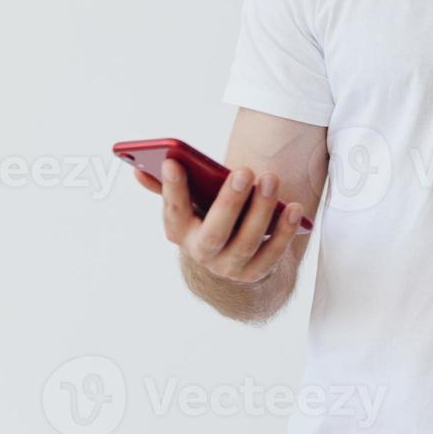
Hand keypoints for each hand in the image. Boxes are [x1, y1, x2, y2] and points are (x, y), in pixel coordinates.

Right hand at [134, 159, 304, 284]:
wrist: (231, 258)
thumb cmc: (209, 218)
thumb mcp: (188, 205)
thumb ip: (168, 188)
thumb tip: (139, 171)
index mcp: (180, 232)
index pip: (173, 212)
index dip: (172, 189)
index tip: (172, 162)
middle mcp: (202, 253)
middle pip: (215, 232)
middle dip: (229, 202)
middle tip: (243, 170)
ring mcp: (230, 266)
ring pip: (247, 242)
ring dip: (261, 210)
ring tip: (270, 179)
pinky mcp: (256, 272)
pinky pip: (273, 253)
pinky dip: (283, 231)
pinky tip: (293, 208)